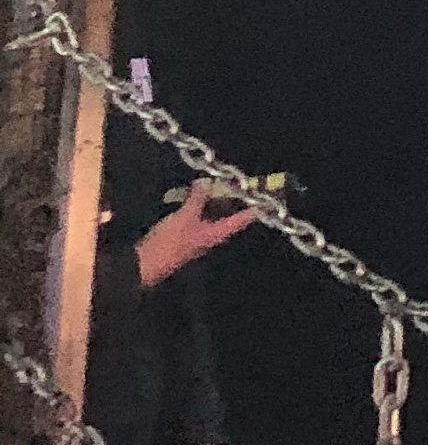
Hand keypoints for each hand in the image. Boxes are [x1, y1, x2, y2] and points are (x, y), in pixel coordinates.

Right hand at [136, 185, 253, 286]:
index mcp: (217, 233)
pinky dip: (198, 205)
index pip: (242, 219)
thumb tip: (207, 182)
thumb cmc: (170, 242)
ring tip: (215, 182)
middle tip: (237, 181)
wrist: (142, 263)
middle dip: (230, 198)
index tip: (267, 196)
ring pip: (211, 214)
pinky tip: (193, 194)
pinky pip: (197, 216)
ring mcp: (197, 236)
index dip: (254, 207)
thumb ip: (198, 198)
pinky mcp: (183, 235)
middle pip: (226, 215)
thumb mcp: (186, 216)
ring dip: (212, 200)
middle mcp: (211, 235)